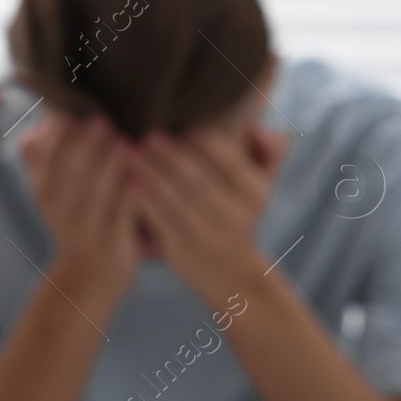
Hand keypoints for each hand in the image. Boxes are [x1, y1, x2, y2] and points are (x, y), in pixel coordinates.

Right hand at [20, 113, 141, 312]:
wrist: (87, 280)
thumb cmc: (76, 225)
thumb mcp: (51, 196)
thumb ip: (41, 163)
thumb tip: (33, 130)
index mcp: (46, 191)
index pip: (47, 156)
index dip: (60, 133)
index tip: (75, 109)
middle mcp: (62, 208)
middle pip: (71, 170)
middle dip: (86, 143)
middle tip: (102, 118)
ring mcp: (87, 226)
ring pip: (98, 190)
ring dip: (111, 164)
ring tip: (125, 140)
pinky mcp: (113, 242)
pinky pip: (123, 213)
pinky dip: (132, 194)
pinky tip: (142, 177)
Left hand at [127, 125, 289, 308]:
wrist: (233, 273)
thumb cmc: (243, 213)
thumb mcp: (266, 183)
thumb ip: (271, 149)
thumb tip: (257, 128)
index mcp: (255, 194)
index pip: (227, 159)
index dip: (203, 141)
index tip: (182, 128)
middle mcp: (233, 216)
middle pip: (195, 177)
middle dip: (169, 154)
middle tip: (148, 136)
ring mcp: (205, 235)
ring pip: (172, 196)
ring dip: (149, 172)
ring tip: (130, 153)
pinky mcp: (180, 250)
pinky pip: (157, 219)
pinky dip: (142, 200)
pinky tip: (129, 183)